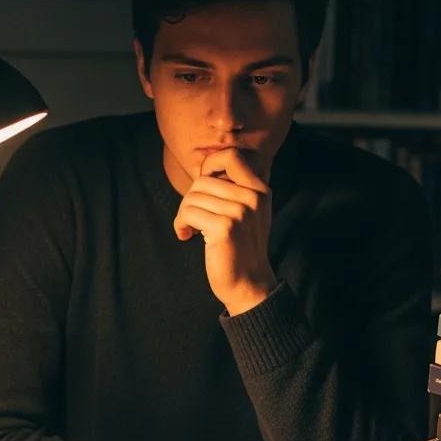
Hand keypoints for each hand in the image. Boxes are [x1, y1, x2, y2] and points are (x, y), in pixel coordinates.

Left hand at [173, 148, 275, 314]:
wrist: (248, 284)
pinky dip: (181, 223)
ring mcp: (240, 212)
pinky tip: (186, 235)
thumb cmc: (241, 249)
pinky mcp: (225, 227)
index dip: (210, 165)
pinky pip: (189, 212)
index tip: (202, 187)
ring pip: (193, 196)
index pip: (231, 156)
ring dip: (184, 213)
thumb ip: (234, 190)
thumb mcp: (248, 214)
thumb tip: (205, 169)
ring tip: (190, 228)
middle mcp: (253, 198)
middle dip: (190, 198)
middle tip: (192, 217)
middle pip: (203, 180)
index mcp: (260, 190)